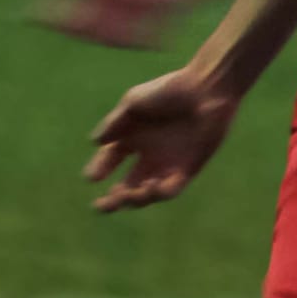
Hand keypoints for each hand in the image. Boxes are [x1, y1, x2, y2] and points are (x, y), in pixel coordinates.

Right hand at [83, 69, 237, 212]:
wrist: (205, 90)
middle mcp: (148, 155)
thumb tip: (94, 142)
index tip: (91, 178)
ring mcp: (167, 164)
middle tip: (101, 207)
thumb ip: (114, 123)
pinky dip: (160, 193)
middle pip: (126, 186)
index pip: (110, 159)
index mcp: (132, 137)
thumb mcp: (134, 103)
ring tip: (127, 195)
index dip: (99, 169)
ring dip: (135, 199)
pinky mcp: (187, 169)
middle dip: (113, 200)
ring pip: (147, 194)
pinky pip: (171, 189)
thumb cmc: (168, 91)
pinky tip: (152, 186)